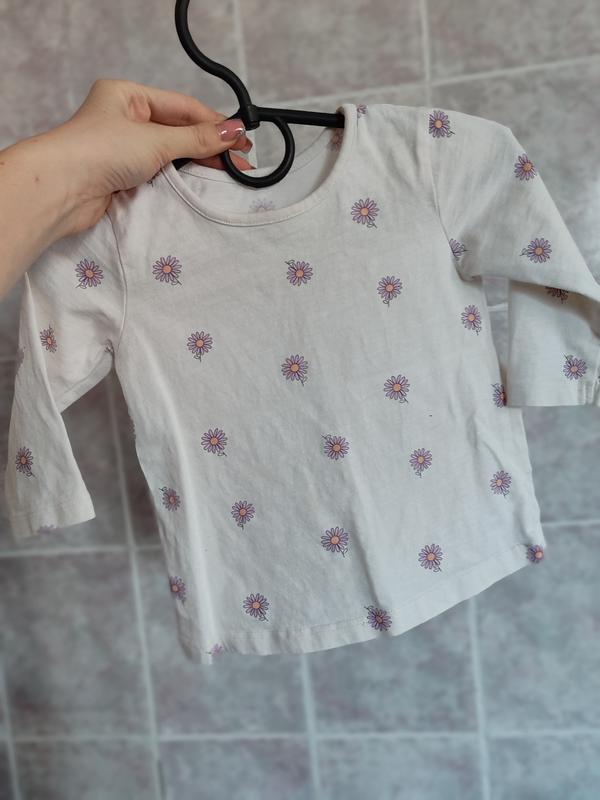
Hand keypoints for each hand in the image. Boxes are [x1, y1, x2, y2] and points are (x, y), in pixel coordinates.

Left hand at [36, 78, 254, 236]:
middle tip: (241, 161)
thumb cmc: (100, 151)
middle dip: (210, 146)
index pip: (183, 106)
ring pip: (171, 154)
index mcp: (127, 95)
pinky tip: (201, 184)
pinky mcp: (123, 177)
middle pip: (178, 130)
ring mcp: (124, 149)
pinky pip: (160, 174)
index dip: (215, 122)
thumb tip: (236, 131)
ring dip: (198, 163)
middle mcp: (125, 119)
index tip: (242, 138)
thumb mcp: (156, 139)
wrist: (61, 190)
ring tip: (228, 174)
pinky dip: (180, 178)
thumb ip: (198, 138)